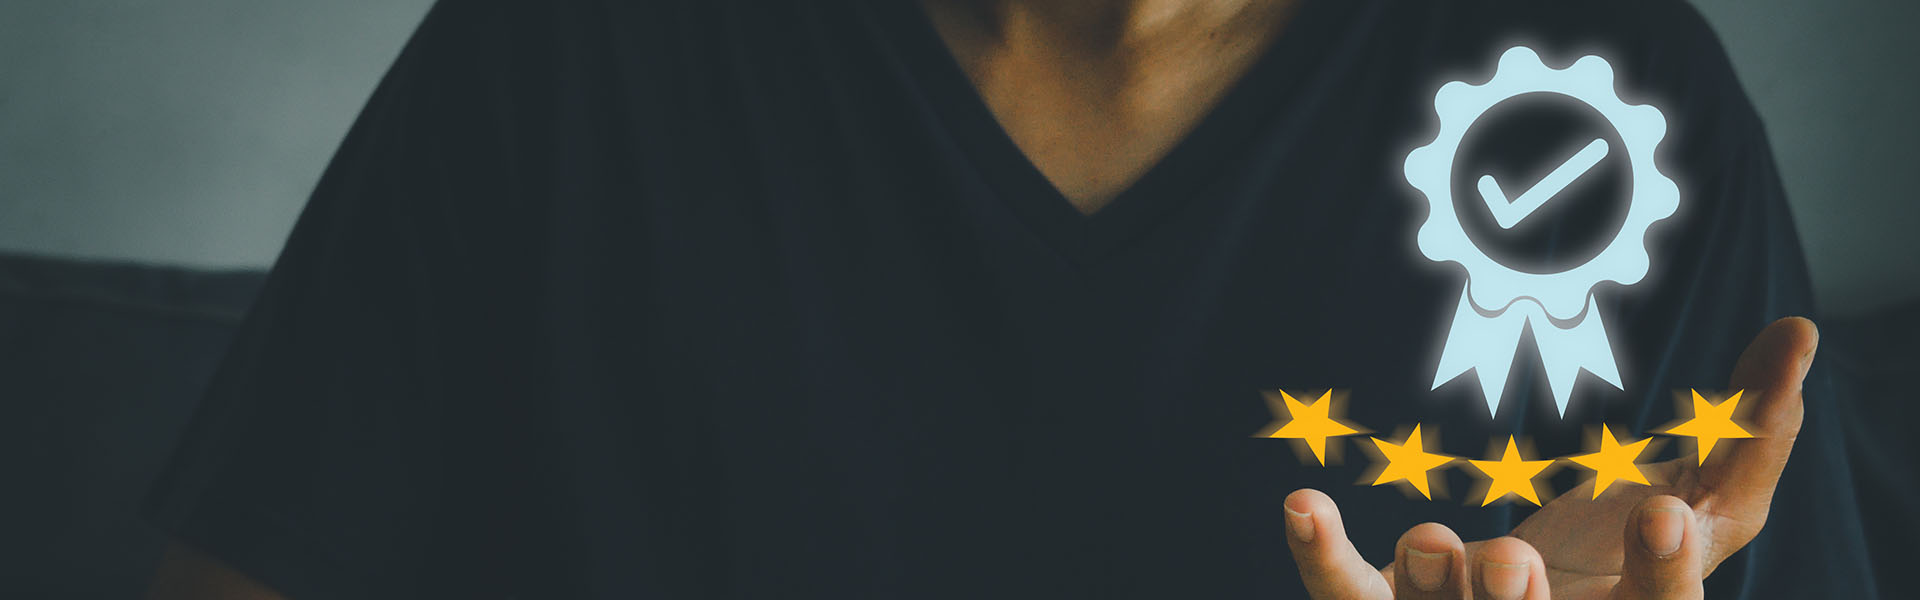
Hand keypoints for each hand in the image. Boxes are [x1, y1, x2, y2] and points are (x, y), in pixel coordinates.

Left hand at [1281, 317, 1816, 598]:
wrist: (1541, 592)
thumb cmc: (1633, 549)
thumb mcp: (1707, 491)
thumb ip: (1751, 426)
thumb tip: (1797, 331)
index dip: (1664, 573)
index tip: (1659, 507)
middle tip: (1505, 560)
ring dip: (1433, 589)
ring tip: (1427, 536)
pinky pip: (1351, 599)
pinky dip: (1324, 560)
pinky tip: (1304, 505)